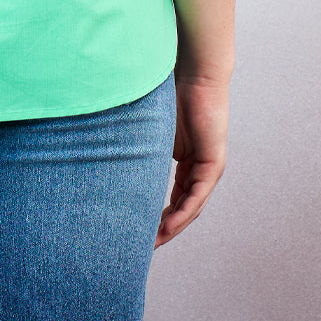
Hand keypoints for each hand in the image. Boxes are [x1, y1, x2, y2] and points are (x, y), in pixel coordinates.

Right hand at [154, 72, 229, 247]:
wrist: (193, 74)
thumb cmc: (170, 94)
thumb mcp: (151, 130)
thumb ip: (141, 148)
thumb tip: (107, 154)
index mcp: (187, 162)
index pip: (174, 198)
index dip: (158, 217)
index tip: (139, 231)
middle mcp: (200, 168)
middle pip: (182, 208)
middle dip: (163, 228)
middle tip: (143, 246)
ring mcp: (208, 168)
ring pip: (190, 207)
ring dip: (172, 227)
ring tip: (153, 243)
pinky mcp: (212, 163)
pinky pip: (196, 196)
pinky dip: (182, 213)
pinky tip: (168, 226)